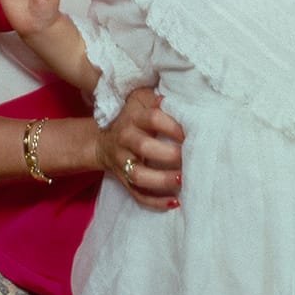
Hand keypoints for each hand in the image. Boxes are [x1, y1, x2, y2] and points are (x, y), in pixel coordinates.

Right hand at [96, 87, 185, 209]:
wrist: (102, 140)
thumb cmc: (134, 116)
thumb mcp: (142, 100)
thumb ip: (160, 96)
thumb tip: (190, 92)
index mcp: (134, 117)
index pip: (153, 118)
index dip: (172, 126)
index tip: (191, 133)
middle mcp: (126, 139)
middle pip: (144, 147)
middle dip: (169, 155)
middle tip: (192, 158)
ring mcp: (122, 162)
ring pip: (139, 175)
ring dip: (163, 181)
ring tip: (184, 181)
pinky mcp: (123, 180)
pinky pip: (137, 194)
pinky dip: (155, 201)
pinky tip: (175, 202)